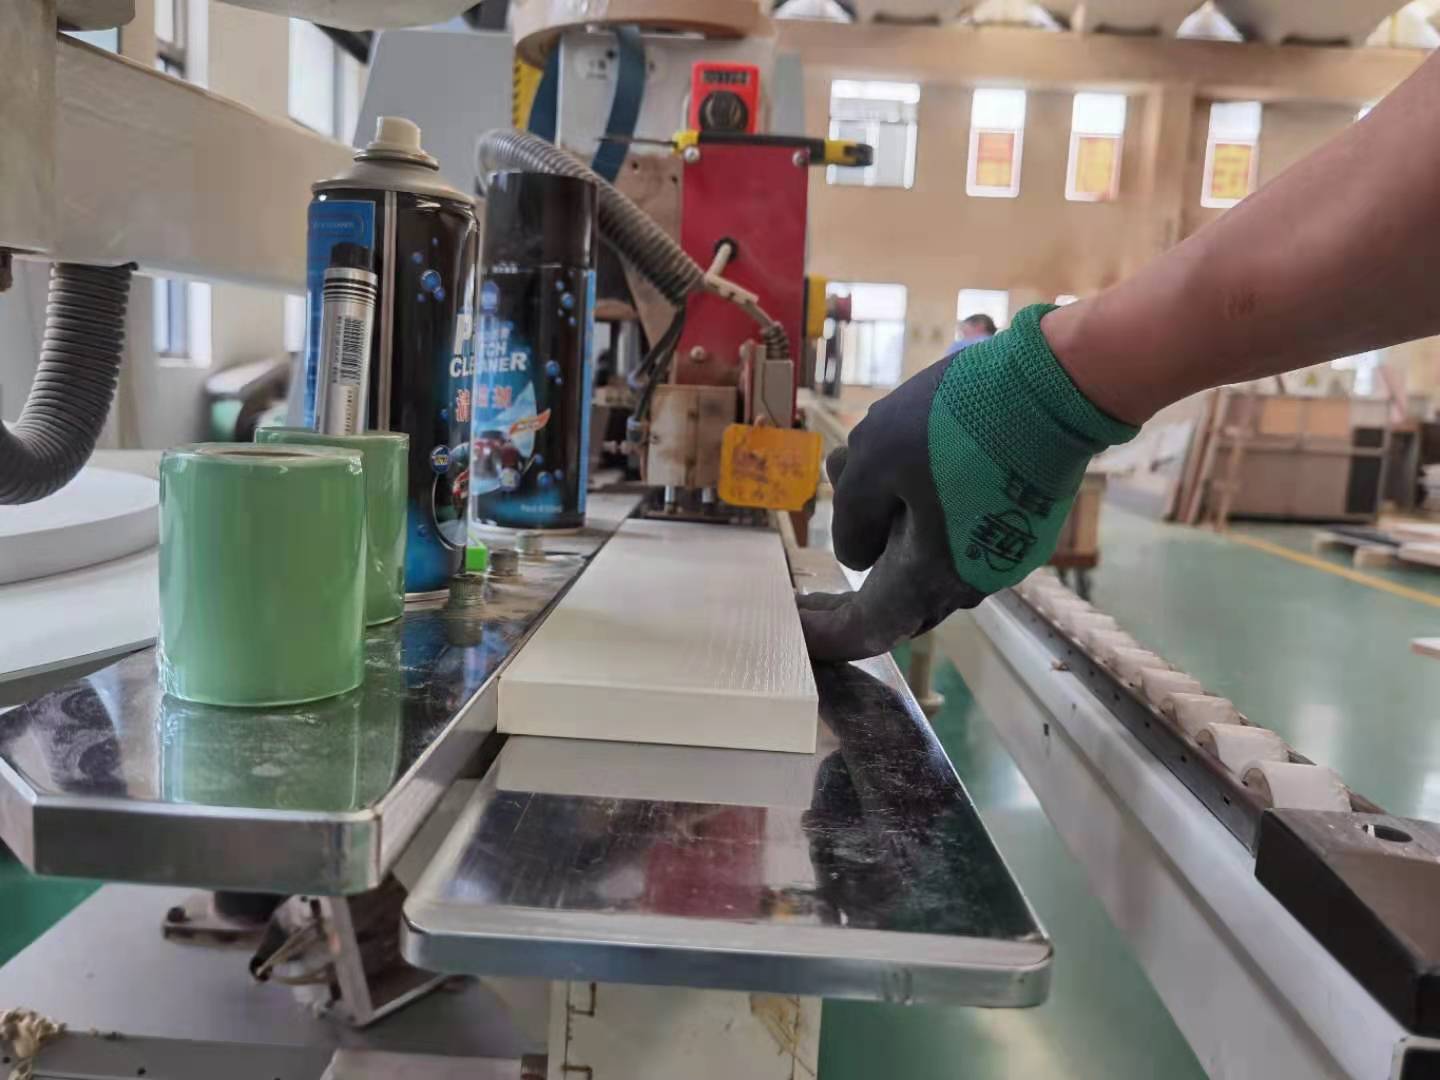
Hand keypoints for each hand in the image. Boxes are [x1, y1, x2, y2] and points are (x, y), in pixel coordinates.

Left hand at [798, 305, 1136, 661]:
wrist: (1055, 386)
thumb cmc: (954, 420)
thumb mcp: (871, 457)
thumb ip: (850, 517)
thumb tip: (856, 555)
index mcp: (929, 576)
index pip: (867, 631)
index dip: (826, 636)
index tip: (795, 630)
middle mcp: (969, 581)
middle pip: (897, 606)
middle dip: (850, 602)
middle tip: (811, 597)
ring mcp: (999, 555)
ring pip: (924, 568)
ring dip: (882, 540)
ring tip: (847, 474)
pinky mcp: (1017, 526)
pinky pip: (954, 542)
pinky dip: (916, 522)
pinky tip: (897, 469)